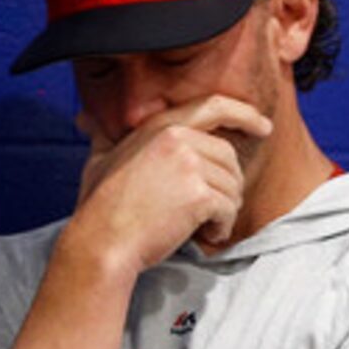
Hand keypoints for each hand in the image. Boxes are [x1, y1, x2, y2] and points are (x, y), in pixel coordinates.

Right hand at [66, 95, 269, 267]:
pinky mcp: (198, 194)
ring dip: (224, 211)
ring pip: (232, 186)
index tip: (263, 126)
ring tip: (203, 226)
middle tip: (212, 210)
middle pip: (228, 156)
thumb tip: (84, 119)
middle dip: (228, 185)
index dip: (244, 113)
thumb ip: (103, 136)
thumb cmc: (98, 208)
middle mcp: (177, 138)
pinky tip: (206, 236)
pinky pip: (228, 209)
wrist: (102, 241)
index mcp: (160, 126)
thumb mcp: (98, 160)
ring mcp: (189, 165)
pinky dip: (222, 227)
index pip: (214, 107)